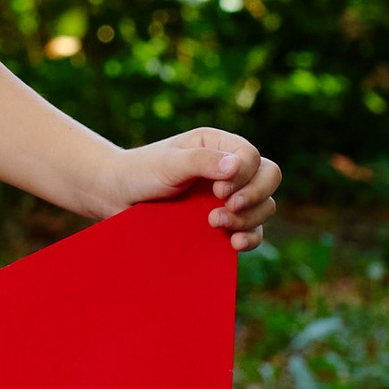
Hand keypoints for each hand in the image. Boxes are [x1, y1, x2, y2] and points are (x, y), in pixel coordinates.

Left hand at [103, 125, 280, 250]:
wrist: (118, 198)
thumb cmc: (142, 172)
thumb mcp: (168, 163)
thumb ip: (201, 161)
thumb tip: (237, 167)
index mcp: (219, 145)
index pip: (252, 158)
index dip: (244, 175)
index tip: (218, 190)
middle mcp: (230, 169)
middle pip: (269, 179)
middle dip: (254, 196)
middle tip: (226, 206)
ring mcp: (230, 196)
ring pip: (265, 206)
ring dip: (248, 218)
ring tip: (214, 223)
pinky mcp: (225, 222)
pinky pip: (252, 230)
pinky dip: (250, 238)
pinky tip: (234, 243)